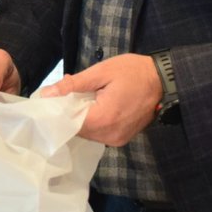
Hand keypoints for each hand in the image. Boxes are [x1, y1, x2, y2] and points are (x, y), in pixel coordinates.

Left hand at [40, 53, 161, 145]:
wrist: (164, 80)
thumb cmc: (133, 72)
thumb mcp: (101, 72)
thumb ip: (73, 85)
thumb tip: (46, 95)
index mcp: (103, 119)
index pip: (68, 123)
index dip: (56, 112)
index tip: (50, 99)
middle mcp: (109, 135)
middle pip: (76, 130)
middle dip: (68, 113)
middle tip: (68, 92)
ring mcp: (117, 140)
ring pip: (87, 133)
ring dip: (81, 117)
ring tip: (84, 96)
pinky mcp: (122, 139)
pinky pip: (98, 133)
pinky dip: (93, 121)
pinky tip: (95, 105)